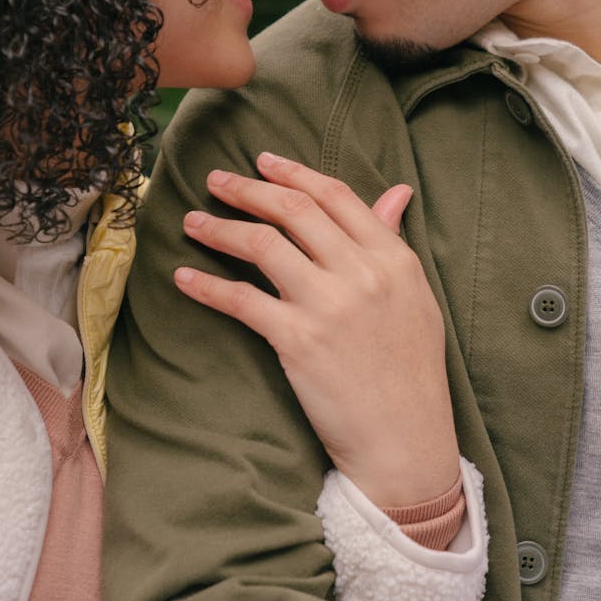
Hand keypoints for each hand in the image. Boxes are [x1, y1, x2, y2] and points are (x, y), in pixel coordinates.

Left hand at [174, 152, 459, 506]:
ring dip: (219, 228)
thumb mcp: (416, 297)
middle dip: (247, 189)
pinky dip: (207, 286)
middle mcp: (362, 272)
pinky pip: (241, 300)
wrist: (405, 438)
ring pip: (262, 245)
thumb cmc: (411, 372)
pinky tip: (184, 278)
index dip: (293, 174)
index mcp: (393, 257)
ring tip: (192, 222)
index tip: (262, 162)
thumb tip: (395, 193)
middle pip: (293, 211)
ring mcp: (328, 305)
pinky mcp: (297, 340)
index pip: (336, 196)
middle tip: (215, 181)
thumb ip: (394, 243)